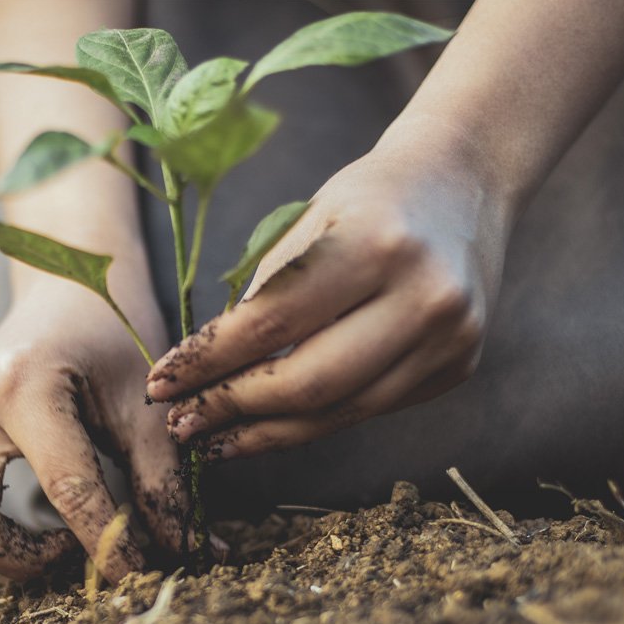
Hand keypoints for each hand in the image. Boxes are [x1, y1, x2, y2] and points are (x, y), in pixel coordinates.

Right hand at [0, 277, 180, 582]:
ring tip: (28, 540)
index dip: (106, 547)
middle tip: (65, 554)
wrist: (70, 285)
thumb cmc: (114, 341)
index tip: (137, 575)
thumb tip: (196, 555)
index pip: (65, 491)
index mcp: (26, 387)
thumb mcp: (148, 407)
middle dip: (15, 559)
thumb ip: (167, 483)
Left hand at [146, 131, 513, 459]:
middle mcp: (424, 295)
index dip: (208, 361)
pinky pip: (369, 409)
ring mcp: (450, 338)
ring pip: (340, 412)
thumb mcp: (307, 222)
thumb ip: (263, 296)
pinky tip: (270, 427)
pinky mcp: (458, 367)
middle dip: (233, 408)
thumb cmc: (366, 199)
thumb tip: (203, 375)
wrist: (462, 183)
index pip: (271, 323)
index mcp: (376, 243)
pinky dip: (313, 422)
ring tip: (215, 440)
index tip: (160, 383)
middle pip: (308, 382)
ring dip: (268, 434)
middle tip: (182, 423)